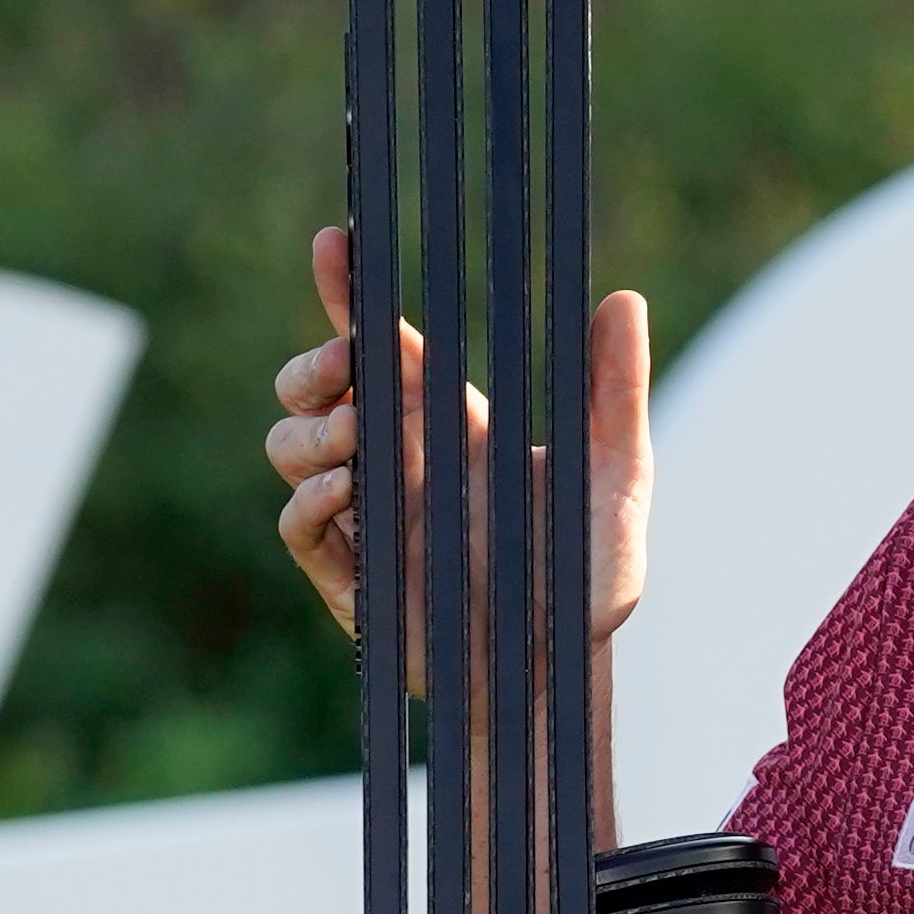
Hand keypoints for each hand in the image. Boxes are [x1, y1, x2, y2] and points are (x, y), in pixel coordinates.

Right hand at [265, 223, 654, 650]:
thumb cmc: (587, 577)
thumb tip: (624, 300)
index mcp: (447, 423)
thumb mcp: (616, 476)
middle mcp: (398, 461)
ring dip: (311, 427)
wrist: (562, 672)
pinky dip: (311, 496)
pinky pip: (299, 522)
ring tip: (358, 434)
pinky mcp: (351, 575)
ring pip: (288, 444)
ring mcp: (367, 516)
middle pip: (311, 386)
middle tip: (349, 361)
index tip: (336, 242)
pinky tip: (348, 487)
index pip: (379, 344)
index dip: (345, 290)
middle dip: (312, 363)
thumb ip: (616, 392)